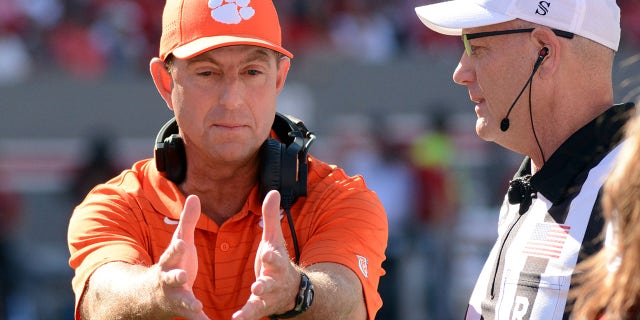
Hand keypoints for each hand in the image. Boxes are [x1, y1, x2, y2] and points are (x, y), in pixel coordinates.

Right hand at [156, 195, 209, 319]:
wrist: (152, 296)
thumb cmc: (172, 264)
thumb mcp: (180, 242)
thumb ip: (188, 222)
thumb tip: (194, 196)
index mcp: (170, 262)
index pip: (171, 253)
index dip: (175, 248)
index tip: (181, 242)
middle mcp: (169, 281)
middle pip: (171, 279)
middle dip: (175, 277)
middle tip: (182, 276)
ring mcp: (176, 298)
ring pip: (182, 302)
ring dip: (189, 304)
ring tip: (197, 306)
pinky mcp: (186, 312)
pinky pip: (195, 318)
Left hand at [232, 190, 299, 319]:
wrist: (291, 291)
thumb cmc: (277, 262)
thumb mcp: (274, 240)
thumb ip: (271, 217)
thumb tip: (273, 191)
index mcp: (276, 262)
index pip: (275, 258)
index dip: (271, 256)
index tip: (266, 253)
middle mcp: (274, 281)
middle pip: (270, 282)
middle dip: (264, 284)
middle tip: (257, 285)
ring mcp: (267, 296)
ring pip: (261, 300)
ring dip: (254, 304)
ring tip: (243, 312)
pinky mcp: (259, 308)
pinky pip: (251, 313)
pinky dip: (245, 317)